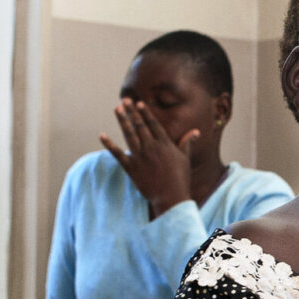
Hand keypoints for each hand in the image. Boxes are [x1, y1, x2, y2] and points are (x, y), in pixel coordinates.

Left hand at [99, 99, 196, 214]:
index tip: (139, 103)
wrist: (171, 197)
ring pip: (129, 134)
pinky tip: (102, 136)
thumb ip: (187, 143)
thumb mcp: (185, 159)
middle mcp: (151, 147)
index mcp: (164, 144)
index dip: (145, 113)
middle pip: (139, 126)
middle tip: (124, 100)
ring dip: (122, 120)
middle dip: (131, 112)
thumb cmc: (181, 178)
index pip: (153, 124)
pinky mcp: (130, 167)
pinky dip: (109, 144)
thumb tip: (196, 132)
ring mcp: (140, 157)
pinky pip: (117, 154)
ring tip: (117, 109)